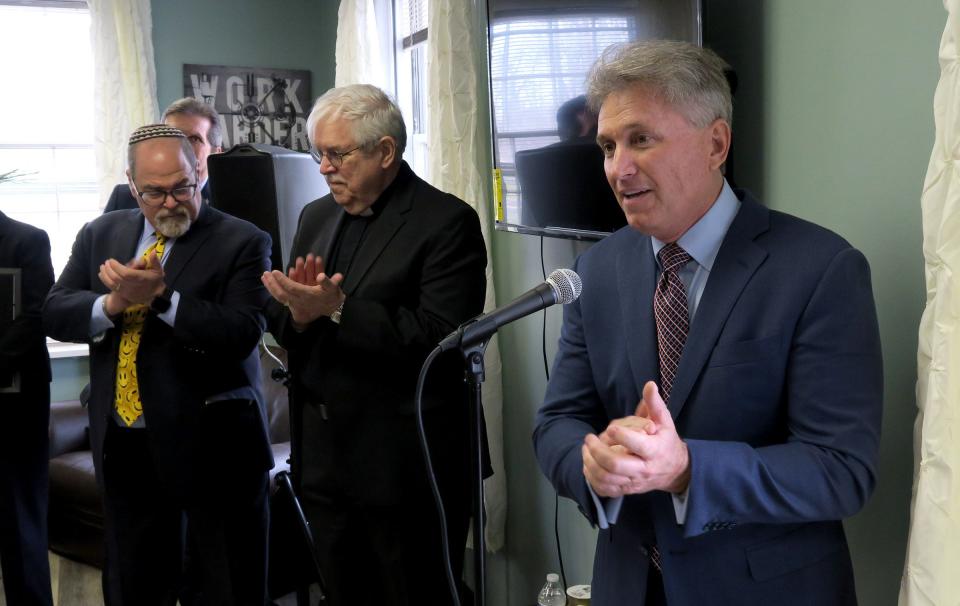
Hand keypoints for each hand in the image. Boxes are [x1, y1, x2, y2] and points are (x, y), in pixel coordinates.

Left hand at [98, 251, 165, 306]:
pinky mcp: (123, 294)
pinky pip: (111, 287)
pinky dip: (104, 280)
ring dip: (105, 274)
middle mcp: (133, 286)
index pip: (126, 273)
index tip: (111, 260)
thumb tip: (153, 251)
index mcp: (141, 279)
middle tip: (107, 262)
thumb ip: (155, 261)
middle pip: (117, 278)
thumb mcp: (158, 270)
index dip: (117, 267)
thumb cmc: (154, 281)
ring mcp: (127, 291)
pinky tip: (101, 273)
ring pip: (112, 283)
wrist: (153, 296)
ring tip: (103, 266)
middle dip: (109, 269)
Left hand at [261, 254, 344, 327]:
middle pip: (282, 293)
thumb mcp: (333, 288)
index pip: (291, 287)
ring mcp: (295, 303)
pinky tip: (270, 284)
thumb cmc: (332, 296)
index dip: (283, 280)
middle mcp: (299, 300)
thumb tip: (321, 276)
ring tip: (263, 277)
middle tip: (265, 273)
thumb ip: (327, 282)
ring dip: (271, 287)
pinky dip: (274, 291)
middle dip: (272, 284)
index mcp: (307, 295)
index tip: (275, 271)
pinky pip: (281, 298)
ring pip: (280, 296)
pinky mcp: (294, 304)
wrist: (333, 309)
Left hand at [582, 381, 689, 496]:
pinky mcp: (626, 490)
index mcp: (654, 450)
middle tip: (589, 439)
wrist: (675, 471)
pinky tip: (588, 464)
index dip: (621, 435)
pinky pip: (605, 490)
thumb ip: (655, 404)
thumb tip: (649, 385)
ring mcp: (634, 482)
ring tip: (586, 449)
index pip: (637, 445)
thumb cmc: (666, 442)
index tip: (610, 428)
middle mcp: (643, 469)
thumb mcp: (665, 422)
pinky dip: (592, 478)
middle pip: (615, 465)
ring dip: (590, 463)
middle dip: (597, 451)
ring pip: (606, 479)